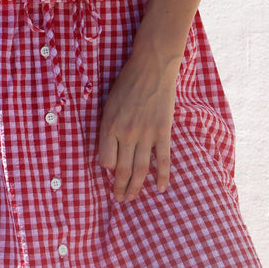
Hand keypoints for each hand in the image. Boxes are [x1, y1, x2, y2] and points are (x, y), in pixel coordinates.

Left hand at [97, 48, 177, 201]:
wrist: (152, 67)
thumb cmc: (127, 83)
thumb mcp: (108, 104)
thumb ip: (108, 127)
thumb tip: (109, 152)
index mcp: (109, 126)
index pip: (105, 161)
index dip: (107, 169)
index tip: (110, 171)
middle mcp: (126, 134)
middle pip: (122, 170)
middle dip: (120, 188)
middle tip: (120, 199)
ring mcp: (146, 135)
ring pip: (141, 170)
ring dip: (136, 188)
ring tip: (133, 198)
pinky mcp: (163, 132)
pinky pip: (163, 160)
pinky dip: (163, 176)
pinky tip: (162, 189)